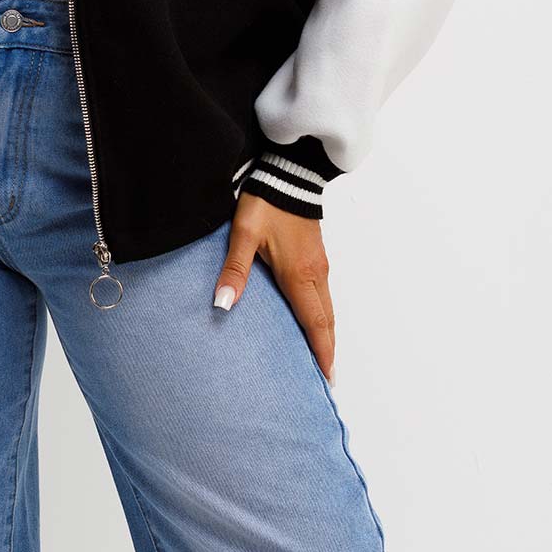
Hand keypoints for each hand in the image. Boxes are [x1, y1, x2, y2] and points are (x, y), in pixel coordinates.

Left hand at [213, 193, 335, 384]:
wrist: (288, 173)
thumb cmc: (267, 202)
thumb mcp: (244, 234)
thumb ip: (234, 269)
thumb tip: (223, 304)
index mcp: (299, 274)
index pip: (315, 323)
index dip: (322, 352)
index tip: (327, 378)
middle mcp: (315, 273)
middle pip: (327, 320)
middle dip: (327, 348)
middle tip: (326, 376)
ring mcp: (319, 263)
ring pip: (328, 306)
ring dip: (326, 331)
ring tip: (321, 354)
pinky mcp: (317, 254)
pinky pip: (324, 293)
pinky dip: (323, 313)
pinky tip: (313, 318)